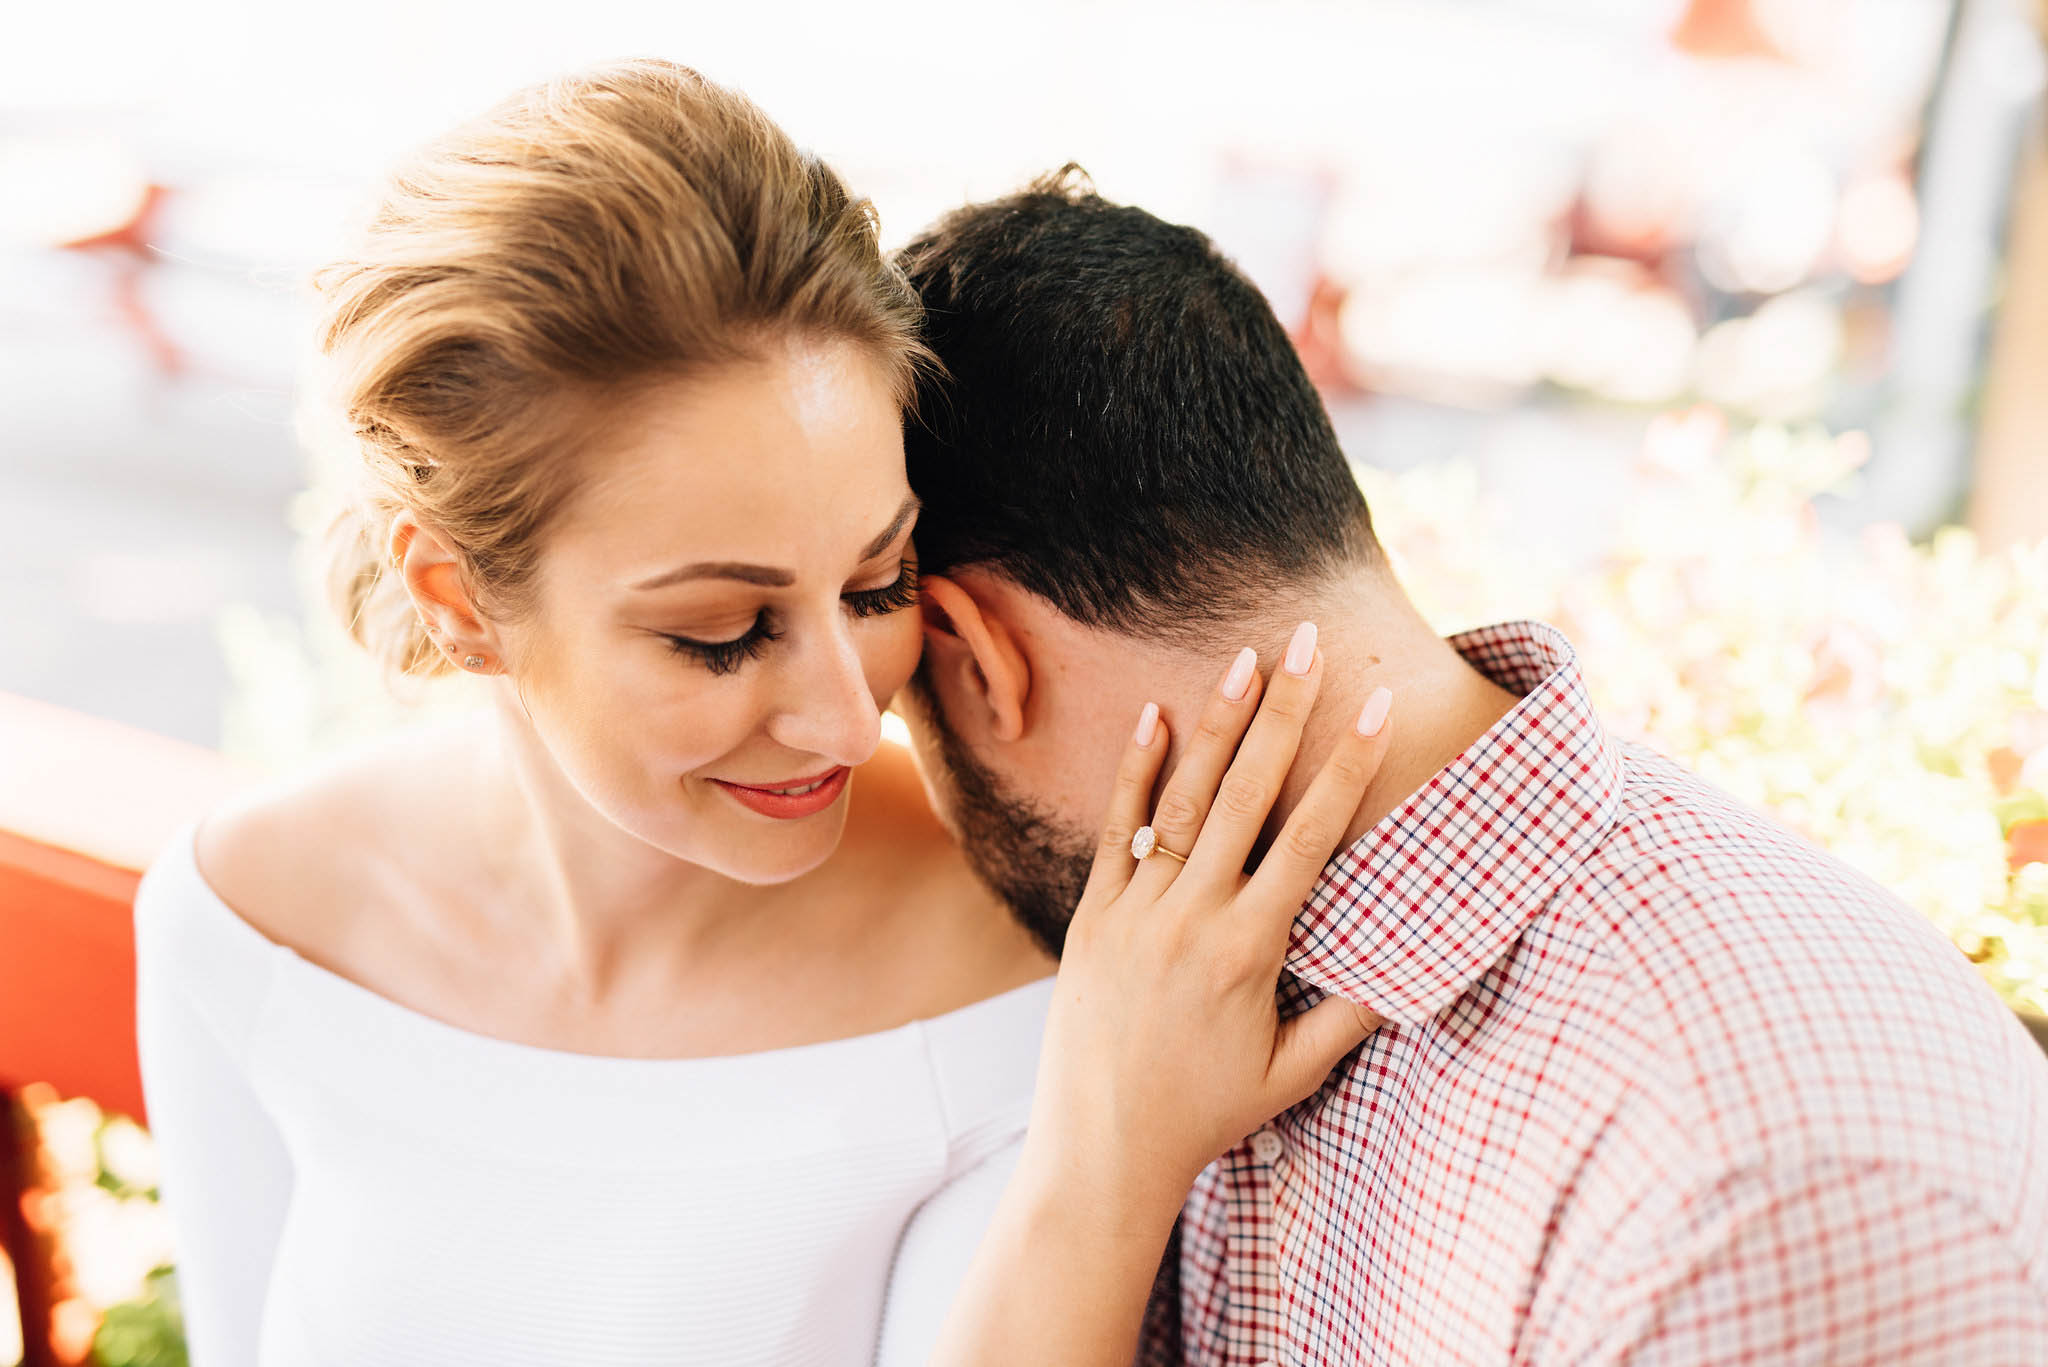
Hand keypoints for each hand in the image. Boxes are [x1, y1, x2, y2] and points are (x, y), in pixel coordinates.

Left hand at [1020, 623, 1392, 1225]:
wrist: (1103, 1150)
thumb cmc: (1206, 1115)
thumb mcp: (1292, 1074)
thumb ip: (1348, 1016)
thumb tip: (1410, 971)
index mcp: (1251, 949)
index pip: (1311, 837)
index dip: (1346, 767)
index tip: (1376, 708)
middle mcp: (1193, 917)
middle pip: (1249, 794)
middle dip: (1284, 712)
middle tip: (1308, 642)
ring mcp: (1136, 911)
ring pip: (1183, 799)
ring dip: (1218, 724)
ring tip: (1245, 658)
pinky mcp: (1091, 916)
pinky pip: (1115, 829)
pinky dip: (1135, 771)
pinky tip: (1154, 715)